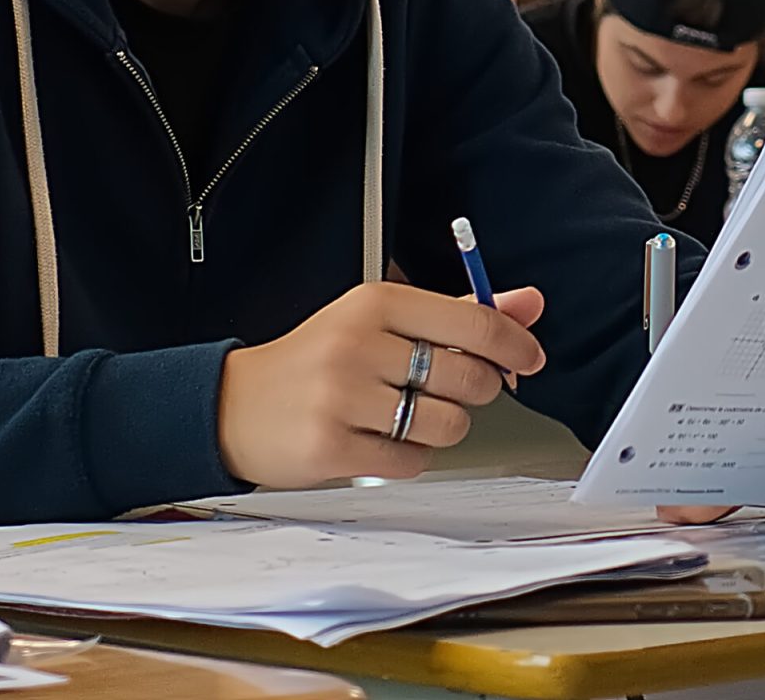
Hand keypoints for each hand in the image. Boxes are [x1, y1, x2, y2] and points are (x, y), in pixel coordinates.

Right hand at [217, 283, 546, 488]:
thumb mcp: (381, 321)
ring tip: (404, 416)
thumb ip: (458, 313)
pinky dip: (408, 457)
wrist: (235, 405)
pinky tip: (378, 439)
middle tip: (446, 390)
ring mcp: (342, 397)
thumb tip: (528, 302)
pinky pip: (411, 462)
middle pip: (468, 377)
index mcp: (375, 303)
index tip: (529, 358)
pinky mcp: (331, 447)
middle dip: (474, 391)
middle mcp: (359, 344)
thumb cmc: (318, 360)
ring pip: (447, 424)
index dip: (514, 344)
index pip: (472, 323)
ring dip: (441, 427)